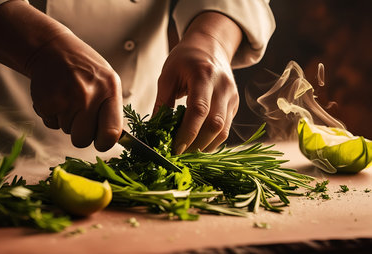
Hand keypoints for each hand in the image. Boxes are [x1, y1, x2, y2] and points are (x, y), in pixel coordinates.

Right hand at [0, 1, 122, 151]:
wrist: (52, 49)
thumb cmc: (83, 68)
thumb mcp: (106, 81)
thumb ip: (110, 109)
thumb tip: (112, 138)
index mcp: (109, 90)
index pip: (111, 132)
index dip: (105, 142)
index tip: (101, 141)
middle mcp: (89, 96)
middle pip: (83, 139)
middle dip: (80, 134)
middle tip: (79, 116)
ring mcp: (67, 99)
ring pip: (66, 131)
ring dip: (66, 120)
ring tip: (67, 98)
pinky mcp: (47, 102)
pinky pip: (51, 124)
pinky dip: (51, 115)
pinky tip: (56, 97)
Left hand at [153, 12, 241, 153]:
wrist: (210, 45)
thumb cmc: (185, 58)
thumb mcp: (168, 75)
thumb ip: (163, 102)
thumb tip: (155, 130)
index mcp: (204, 75)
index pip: (199, 110)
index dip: (188, 133)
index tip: (174, 148)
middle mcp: (223, 87)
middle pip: (214, 125)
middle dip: (196, 145)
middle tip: (178, 156)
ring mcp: (232, 97)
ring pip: (223, 131)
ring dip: (205, 146)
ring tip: (187, 154)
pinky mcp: (234, 105)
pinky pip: (225, 129)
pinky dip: (211, 141)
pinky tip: (197, 146)